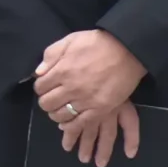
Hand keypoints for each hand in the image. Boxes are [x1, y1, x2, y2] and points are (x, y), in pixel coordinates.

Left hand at [36, 30, 147, 163]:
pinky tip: (68, 123)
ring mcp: (86, 100)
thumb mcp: (71, 40)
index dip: (41, 87)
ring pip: (60, 116)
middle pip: (47, 104)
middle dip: (47, 102)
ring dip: (57, 114)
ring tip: (62, 109)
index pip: (40, 87)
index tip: (47, 86)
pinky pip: (80, 123)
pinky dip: (71, 126)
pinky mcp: (101, 109)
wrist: (129, 50)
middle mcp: (71, 88)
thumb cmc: (99, 43)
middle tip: (54, 98)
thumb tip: (39, 72)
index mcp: (62, 71)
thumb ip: (51, 55)